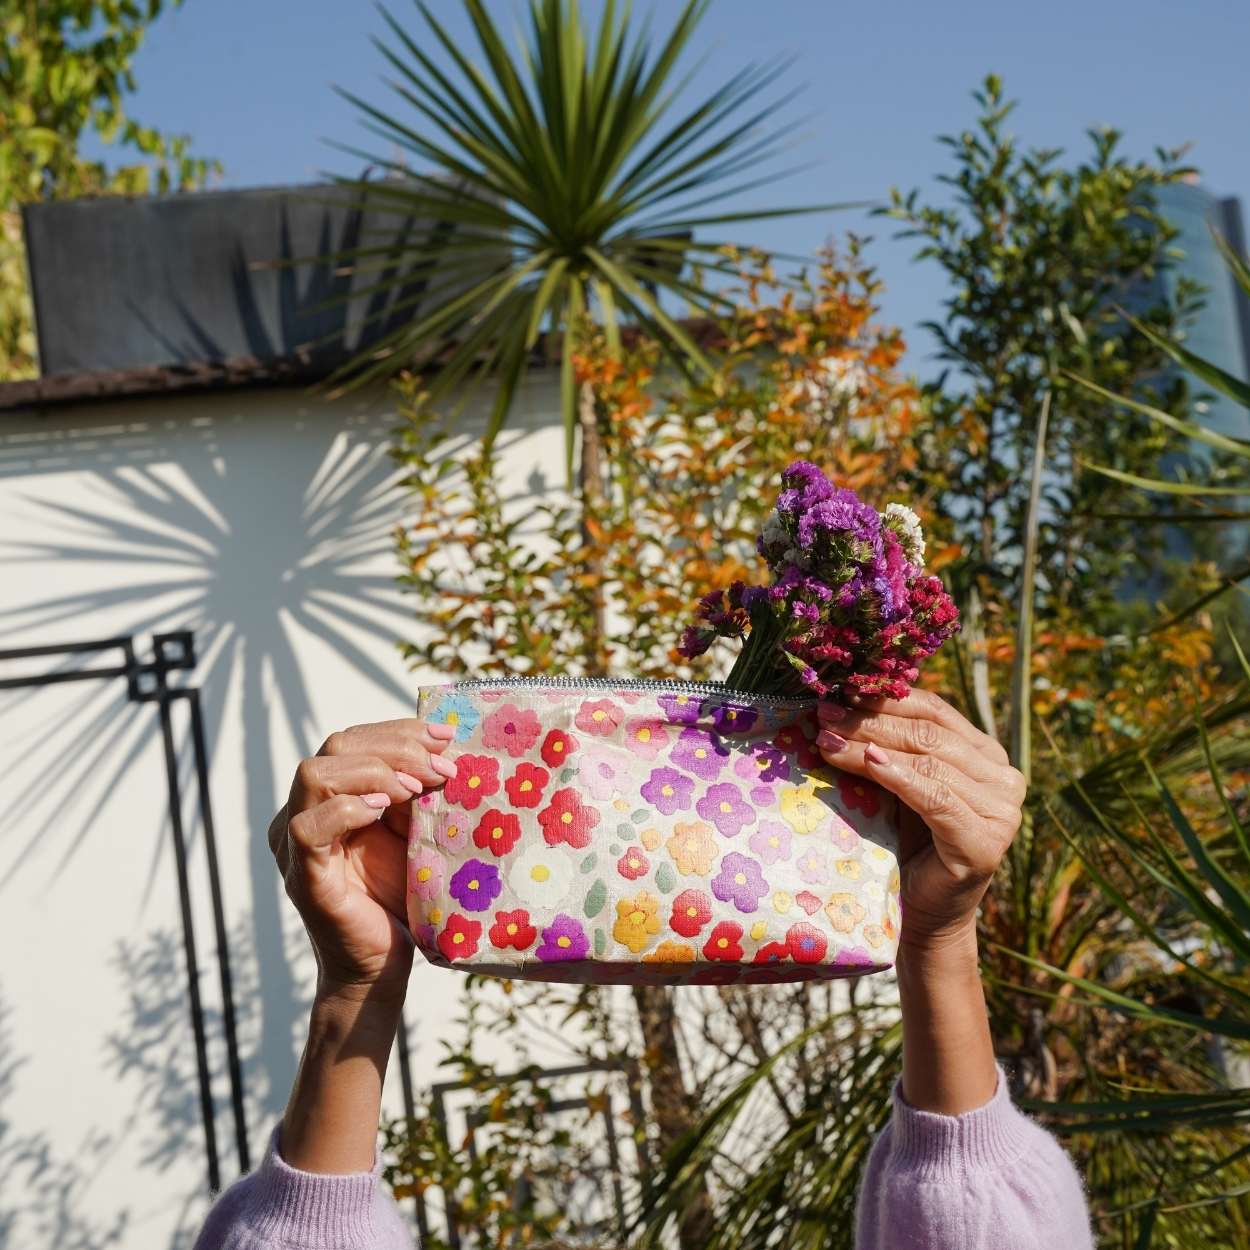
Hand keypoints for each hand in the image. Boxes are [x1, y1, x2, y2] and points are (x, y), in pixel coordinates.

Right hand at [268, 717, 457, 1004]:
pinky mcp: (302, 875)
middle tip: (442, 769)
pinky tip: (383, 811)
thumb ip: (415, 792)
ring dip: (373, 772)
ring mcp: (296, 844)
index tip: (445, 737)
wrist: (383, 967)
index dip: (399, 731)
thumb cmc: (401, 898)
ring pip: (313, 774)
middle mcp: (304, 813)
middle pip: (335, 747)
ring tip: (415, 790)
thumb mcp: (413, 831)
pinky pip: (308, 827)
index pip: (353, 740)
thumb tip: (448, 747)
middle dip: (395, 748)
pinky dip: (347, 809)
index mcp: (329, 797)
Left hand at [815, 690, 1025, 953]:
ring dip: (871, 745)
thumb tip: (836, 701)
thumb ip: (886, 745)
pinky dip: (899, 777)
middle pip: (929, 734)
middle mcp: (1004, 777)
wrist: (920, 915)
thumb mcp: (896, 783)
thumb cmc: (902, 844)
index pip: (935, 710)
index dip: (887, 697)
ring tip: (828, 739)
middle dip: (871, 720)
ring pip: (929, 761)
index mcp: (986, 754)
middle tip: (825, 713)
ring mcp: (1002, 811)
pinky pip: (936, 798)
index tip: (839, 691)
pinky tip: (868, 762)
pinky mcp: (987, 842)